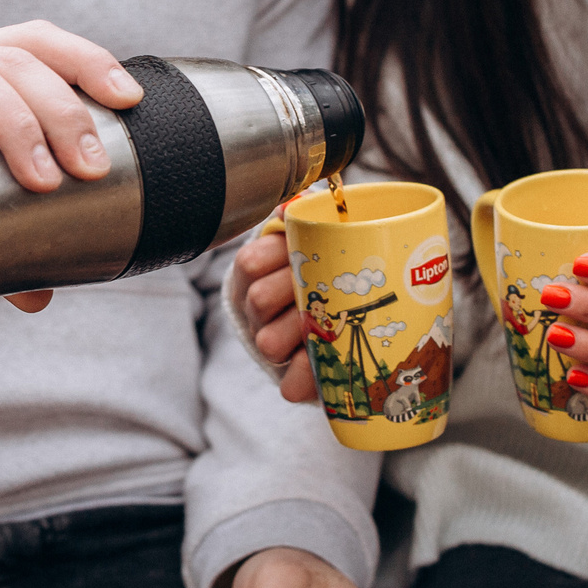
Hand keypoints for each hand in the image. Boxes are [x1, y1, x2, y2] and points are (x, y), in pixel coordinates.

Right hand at [233, 231, 321, 404]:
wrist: (335, 308)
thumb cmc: (317, 266)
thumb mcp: (306, 238)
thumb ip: (301, 219)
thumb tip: (295, 203)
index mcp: (257, 274)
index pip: (251, 263)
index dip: (276, 256)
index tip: (300, 250)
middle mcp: (257, 310)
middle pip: (259, 300)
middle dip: (290, 291)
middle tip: (319, 284)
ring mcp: (270, 342)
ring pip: (268, 341)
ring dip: (298, 332)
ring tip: (324, 322)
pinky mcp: (290, 376)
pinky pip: (290, 384)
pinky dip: (305, 377)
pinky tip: (321, 365)